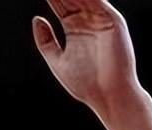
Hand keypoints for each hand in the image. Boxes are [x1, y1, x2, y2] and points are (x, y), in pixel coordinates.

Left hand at [32, 0, 140, 118]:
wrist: (110, 98)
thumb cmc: (88, 87)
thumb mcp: (58, 63)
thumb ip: (46, 42)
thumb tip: (37, 19)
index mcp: (75, 28)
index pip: (60, 4)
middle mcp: (89, 21)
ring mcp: (102, 20)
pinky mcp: (114, 22)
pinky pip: (99, 1)